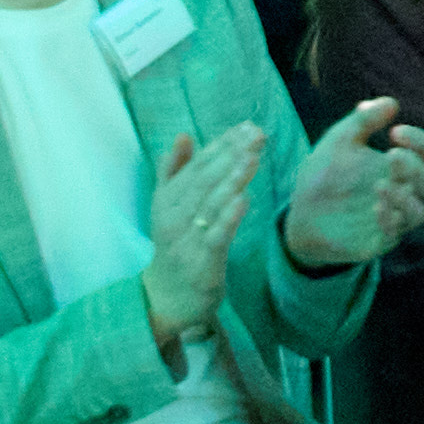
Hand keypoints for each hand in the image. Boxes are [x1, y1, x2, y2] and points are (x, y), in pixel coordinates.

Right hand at [134, 125, 269, 346]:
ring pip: (210, 205)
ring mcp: (186, 240)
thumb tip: (183, 135)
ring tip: (252, 157)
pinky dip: (228, 217)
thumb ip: (174, 170)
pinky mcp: (201, 262)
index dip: (221, 145)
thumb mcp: (169, 206)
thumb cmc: (175, 245)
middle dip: (231, 155)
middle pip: (205, 181)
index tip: (246, 126)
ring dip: (232, 179)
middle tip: (256, 135)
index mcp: (167, 199)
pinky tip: (243, 199)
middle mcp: (174, 216)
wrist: (168, 297)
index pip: (197, 166)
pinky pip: (215, 237)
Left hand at [277, 95, 423, 270]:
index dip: (421, 142)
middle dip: (415, 169)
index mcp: (398, 167)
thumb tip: (391, 102)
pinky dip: (389, 218)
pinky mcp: (378, 239)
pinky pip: (395, 233)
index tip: (395, 131)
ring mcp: (391, 217)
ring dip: (405, 198)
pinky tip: (374, 206)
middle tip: (391, 155)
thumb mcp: (340, 140)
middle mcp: (401, 192)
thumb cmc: (324, 174)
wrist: (300, 213)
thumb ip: (363, 120)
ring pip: (420, 212)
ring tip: (380, 185)